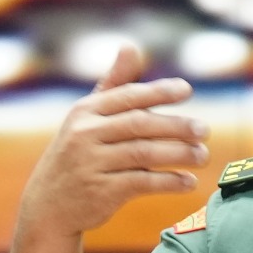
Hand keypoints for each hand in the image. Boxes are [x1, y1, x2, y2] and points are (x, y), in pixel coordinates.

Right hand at [16, 43, 207, 240]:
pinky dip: (168, 182)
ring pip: (143, 153)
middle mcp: (85, 135)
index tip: (187, 91)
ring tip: (203, 156)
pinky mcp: (100, 192)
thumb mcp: (87, 119)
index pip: (127, 97)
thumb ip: (113, 85)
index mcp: (85, 112)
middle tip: (204, 130)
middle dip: (176, 126)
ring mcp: (91, 164)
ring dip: (178, 154)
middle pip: (139, 124)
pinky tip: (188, 182)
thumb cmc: (77, 155)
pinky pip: (142, 183)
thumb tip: (130, 46)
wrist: (49, 206)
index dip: (158, 92)